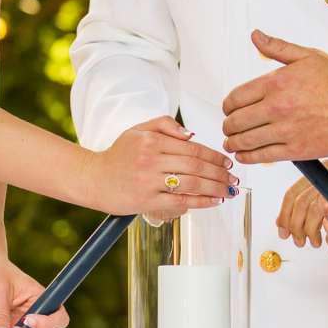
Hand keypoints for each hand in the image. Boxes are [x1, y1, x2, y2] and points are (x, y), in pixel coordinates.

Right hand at [98, 115, 234, 220]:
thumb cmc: (118, 156)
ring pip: (192, 183)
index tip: (227, 162)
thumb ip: (165, 125)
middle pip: (196, 166)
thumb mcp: (138, 130)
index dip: (214, 156)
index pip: (192, 148)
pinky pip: (180, 201)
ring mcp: (149, 181)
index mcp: (151, 141)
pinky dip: (201, 202)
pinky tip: (213, 201)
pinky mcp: (147, 201)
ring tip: (229, 190)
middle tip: (233, 178)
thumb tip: (192, 135)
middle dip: (219, 173)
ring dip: (215, 187)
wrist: (94, 179)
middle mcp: (151, 160)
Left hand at [222, 31, 327, 162]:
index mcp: (276, 82)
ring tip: (232, 143)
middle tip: (229, 128)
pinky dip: (248, 157)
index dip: (228, 106)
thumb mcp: (307, 56)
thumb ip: (277, 48)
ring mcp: (286, 130)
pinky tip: (244, 156)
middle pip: (236, 121)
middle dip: (228, 126)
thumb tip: (255, 36)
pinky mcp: (296, 149)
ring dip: (233, 143)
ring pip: (245, 141)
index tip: (229, 109)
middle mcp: (277, 107)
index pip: (236, 98)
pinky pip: (262, 156)